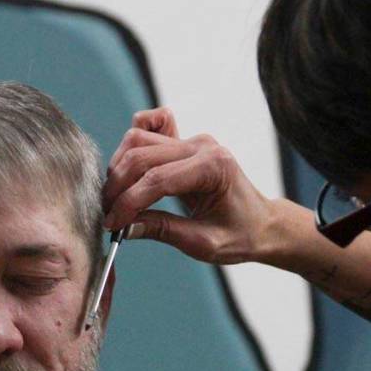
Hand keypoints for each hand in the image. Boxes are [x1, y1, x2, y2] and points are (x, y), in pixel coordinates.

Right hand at [101, 107, 277, 264]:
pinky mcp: (185, 142)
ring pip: (139, 140)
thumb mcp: (204, 243)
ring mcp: (194, 140)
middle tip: (108, 214)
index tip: (112, 224)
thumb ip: (163, 231)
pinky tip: (129, 168)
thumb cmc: (241, 235)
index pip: (157, 179)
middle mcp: (203, 146)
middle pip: (142, 155)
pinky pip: (151, 128)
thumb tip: (125, 227)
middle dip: (118, 187)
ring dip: (120, 168)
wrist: (262, 224)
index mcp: (213, 167)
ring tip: (117, 199)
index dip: (128, 202)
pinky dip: (134, 143)